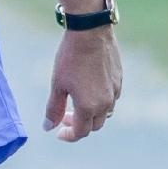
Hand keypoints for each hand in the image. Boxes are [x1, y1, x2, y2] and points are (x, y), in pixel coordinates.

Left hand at [43, 27, 122, 142]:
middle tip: (64, 116)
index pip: (80, 132)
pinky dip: (100, 102)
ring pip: (105, 113)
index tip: (59, 132)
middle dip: (79, 125)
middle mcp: (105, 103)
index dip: (69, 135)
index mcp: (89, 107)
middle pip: (94, 125)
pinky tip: (89, 89)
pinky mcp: (119, 80)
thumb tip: (48, 127)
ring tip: (77, 103)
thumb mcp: (57, 84)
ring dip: (91, 114)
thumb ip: (53, 108)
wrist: (90, 33)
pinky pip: (112, 98)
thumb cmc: (70, 58)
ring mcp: (115, 91)